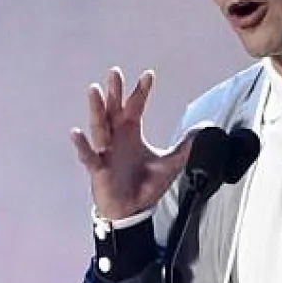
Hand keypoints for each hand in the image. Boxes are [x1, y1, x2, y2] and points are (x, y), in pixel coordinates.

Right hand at [70, 67, 196, 219]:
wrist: (131, 210)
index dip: (141, 91)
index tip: (149, 76)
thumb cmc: (144, 184)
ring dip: (96, 108)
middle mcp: (116, 136)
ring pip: (99, 126)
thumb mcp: (170, 164)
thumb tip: (205, 130)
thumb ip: (185, 146)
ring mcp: (105, 151)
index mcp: (131, 131)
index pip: (135, 105)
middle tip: (115, 72)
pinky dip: (82, 145)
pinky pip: (88, 155)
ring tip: (93, 90)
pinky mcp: (98, 168)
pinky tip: (76, 133)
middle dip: (114, 91)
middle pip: (113, 108)